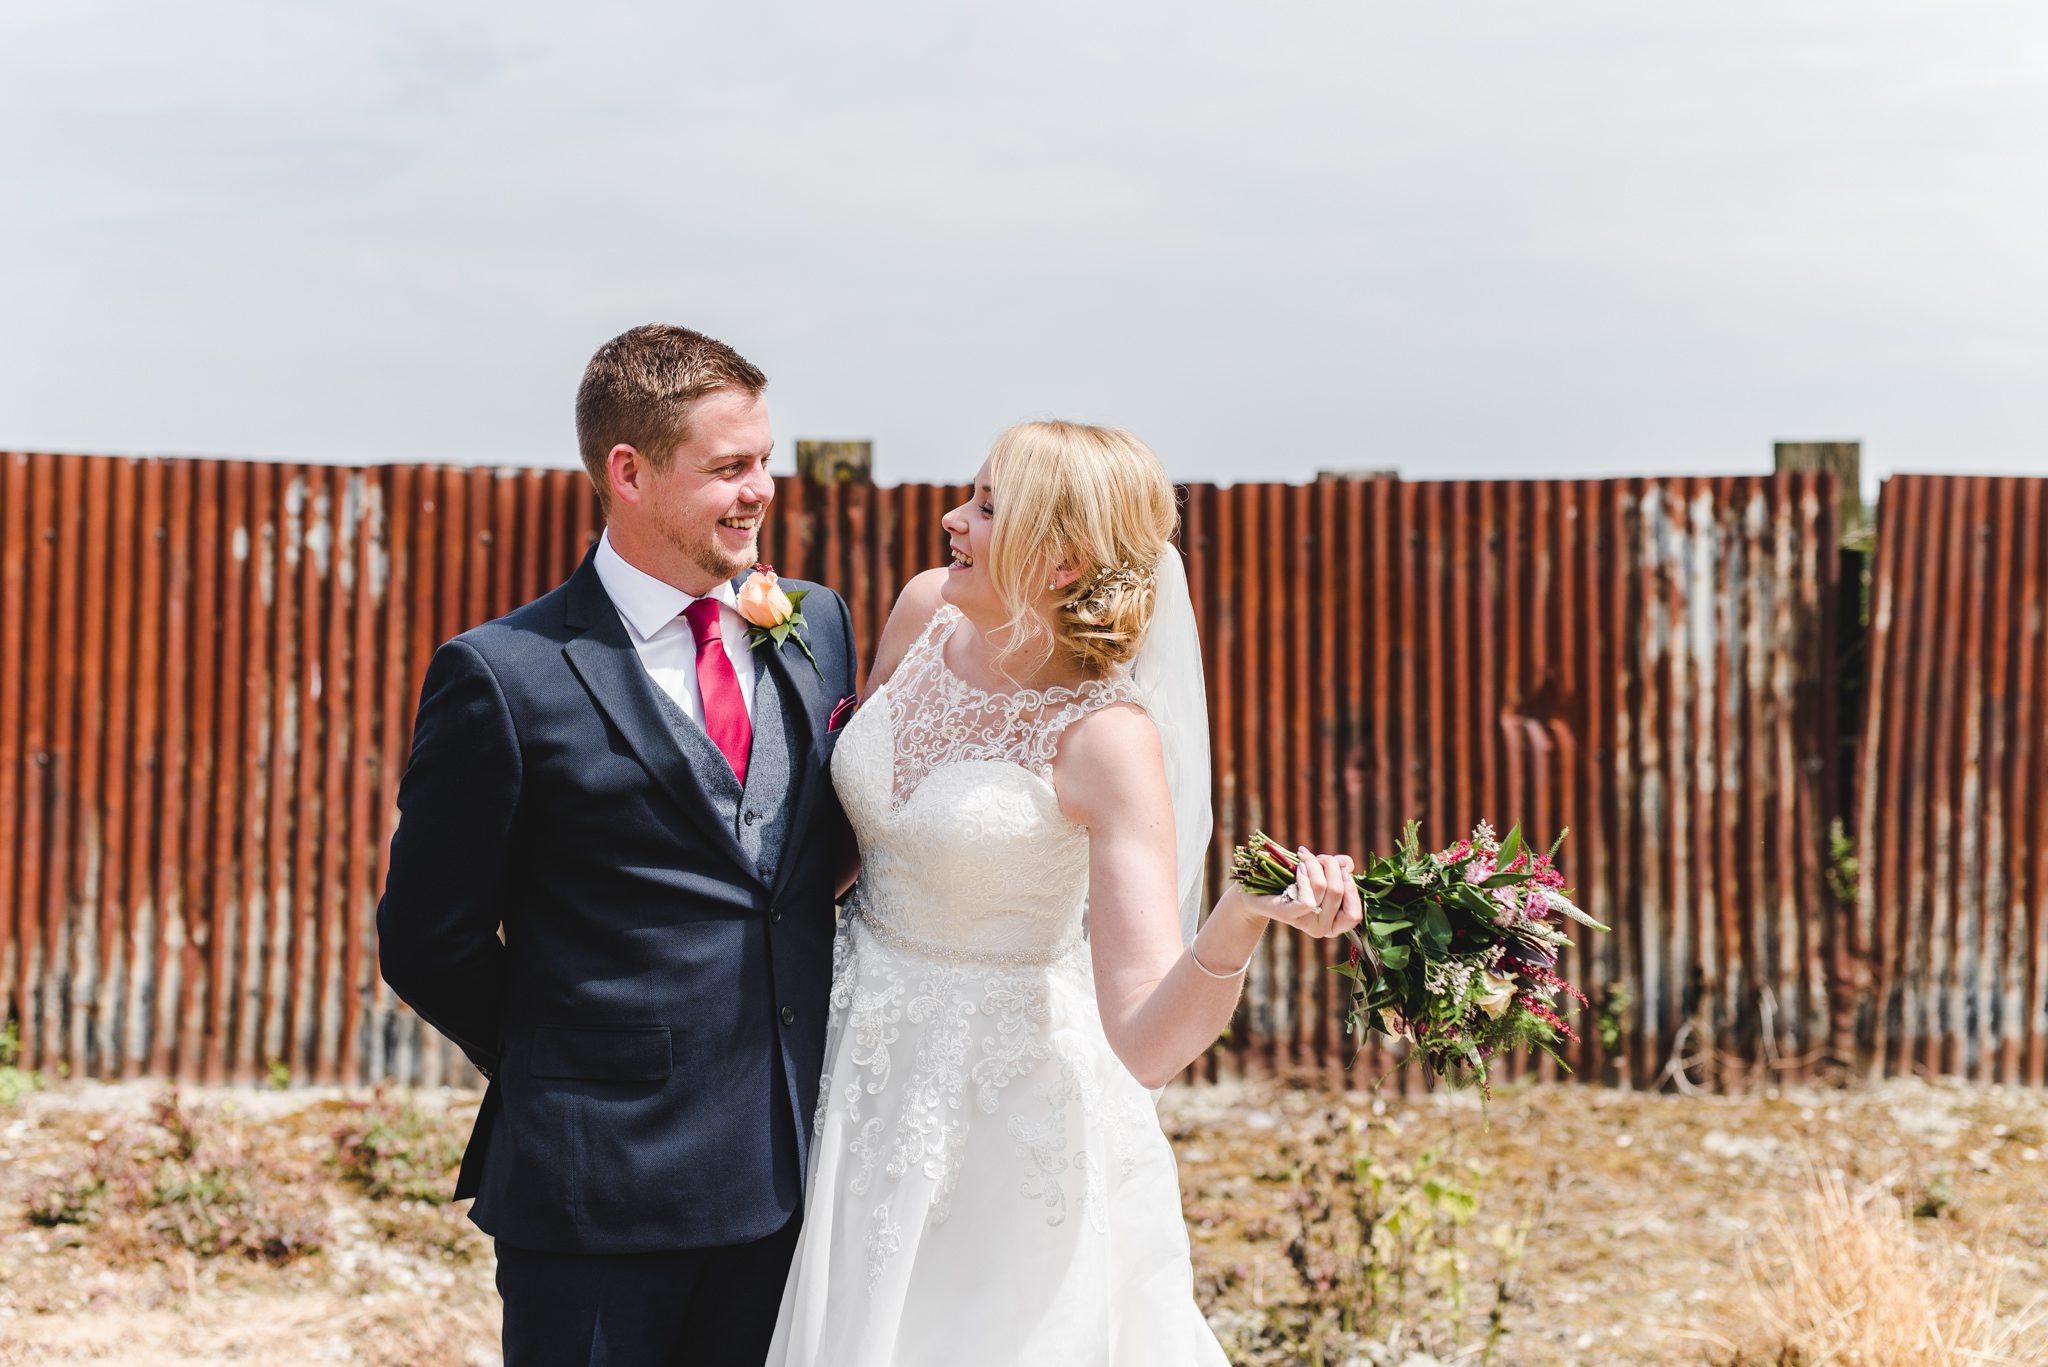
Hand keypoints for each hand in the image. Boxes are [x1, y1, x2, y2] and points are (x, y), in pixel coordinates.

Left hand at [1247, 847, 1362, 939]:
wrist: (1256, 889)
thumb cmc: (1293, 881)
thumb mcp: (1322, 874)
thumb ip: (1340, 870)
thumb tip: (1347, 864)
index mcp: (1334, 924)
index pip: (1355, 915)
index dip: (1352, 887)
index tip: (1342, 868)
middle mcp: (1321, 929)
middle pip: (1338, 891)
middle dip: (1331, 865)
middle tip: (1320, 857)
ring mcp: (1304, 924)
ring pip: (1323, 888)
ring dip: (1316, 864)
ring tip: (1305, 857)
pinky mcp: (1288, 915)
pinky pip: (1306, 899)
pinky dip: (1305, 877)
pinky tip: (1298, 868)